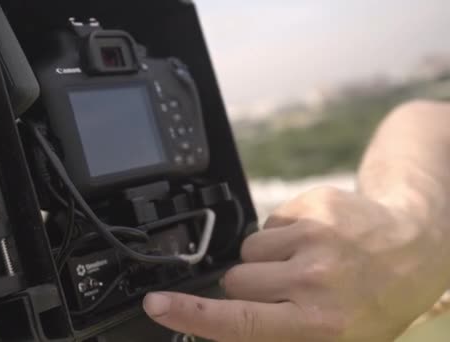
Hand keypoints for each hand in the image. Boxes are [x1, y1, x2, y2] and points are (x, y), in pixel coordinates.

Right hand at [143, 187, 449, 340]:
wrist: (416, 244)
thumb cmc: (376, 299)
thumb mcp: (336, 336)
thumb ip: (277, 332)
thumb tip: (224, 323)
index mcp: (319, 322)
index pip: (239, 321)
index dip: (191, 314)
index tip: (157, 305)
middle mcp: (314, 279)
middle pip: (234, 280)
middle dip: (245, 287)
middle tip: (281, 290)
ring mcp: (314, 237)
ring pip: (248, 249)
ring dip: (264, 260)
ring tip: (303, 264)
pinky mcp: (312, 205)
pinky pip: (267, 223)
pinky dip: (280, 234)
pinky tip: (312, 241)